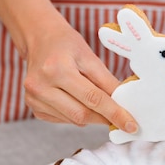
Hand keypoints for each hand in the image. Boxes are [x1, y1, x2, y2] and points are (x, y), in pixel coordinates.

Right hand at [22, 17, 137, 131]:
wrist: (38, 38)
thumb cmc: (66, 44)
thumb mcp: (89, 57)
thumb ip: (107, 82)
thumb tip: (124, 105)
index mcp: (57, 69)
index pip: (93, 98)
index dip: (115, 113)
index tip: (131, 125)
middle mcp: (40, 86)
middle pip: (82, 114)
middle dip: (105, 119)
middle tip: (121, 120)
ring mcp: (34, 99)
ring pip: (73, 120)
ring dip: (91, 116)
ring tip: (97, 103)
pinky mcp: (33, 107)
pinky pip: (64, 120)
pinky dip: (76, 115)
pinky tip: (77, 101)